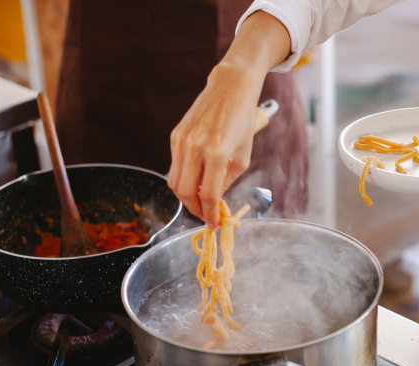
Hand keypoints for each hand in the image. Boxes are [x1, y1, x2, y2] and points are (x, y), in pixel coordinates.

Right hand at [167, 64, 260, 226]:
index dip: (210, 214)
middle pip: (185, 193)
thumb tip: (215, 201)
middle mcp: (196, 147)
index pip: (209, 195)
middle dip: (195, 209)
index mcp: (218, 153)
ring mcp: (182, 141)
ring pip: (175, 182)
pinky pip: (174, 166)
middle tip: (205, 215)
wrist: (230, 89)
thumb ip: (227, 181)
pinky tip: (196, 179)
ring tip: (200, 200)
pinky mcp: (175, 135)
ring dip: (186, 197)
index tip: (213, 223)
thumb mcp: (243, 156)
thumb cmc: (242, 121)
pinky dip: (183, 179)